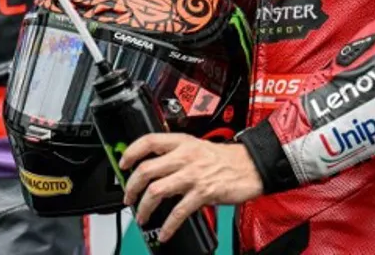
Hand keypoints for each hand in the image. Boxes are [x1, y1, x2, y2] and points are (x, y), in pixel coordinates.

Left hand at [120, 133, 263, 242]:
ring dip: (144, 207)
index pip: (149, 141)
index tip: (123, 164)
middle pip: (146, 169)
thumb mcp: (197, 147)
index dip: (131, 152)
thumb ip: (176, 155)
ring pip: (156, 191)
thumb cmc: (225, 159)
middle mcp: (185, 156)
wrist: (251, 167)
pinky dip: (168, 225)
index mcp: (182, 142)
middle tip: (127, 198)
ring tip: (141, 216)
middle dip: (131, 186)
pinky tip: (164, 232)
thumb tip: (154, 170)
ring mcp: (193, 175)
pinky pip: (178, 212)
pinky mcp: (203, 193)